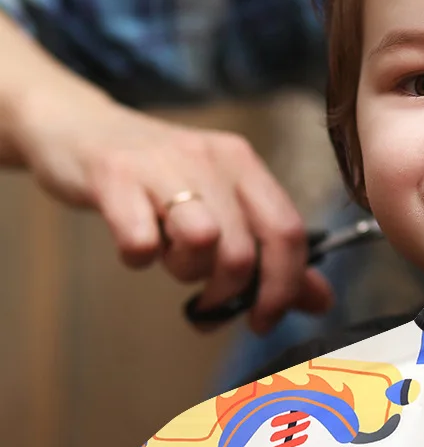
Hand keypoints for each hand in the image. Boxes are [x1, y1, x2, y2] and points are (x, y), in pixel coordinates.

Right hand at [0, 19, 331, 333]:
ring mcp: (162, 164)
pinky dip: (140, 256)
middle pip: (245, 248)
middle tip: (207, 302)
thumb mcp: (220, 204)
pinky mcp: (113, 174)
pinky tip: (137, 247)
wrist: (77, 126)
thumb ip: (270, 252)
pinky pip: (140, 237)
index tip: (263, 319)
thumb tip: (322, 300)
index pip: (289, 232)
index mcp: (245, 165)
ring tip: (170, 260)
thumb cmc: (157, 178)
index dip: (284, 287)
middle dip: (229, 293)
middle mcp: (212, 158)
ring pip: (202, 239)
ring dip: (187, 271)